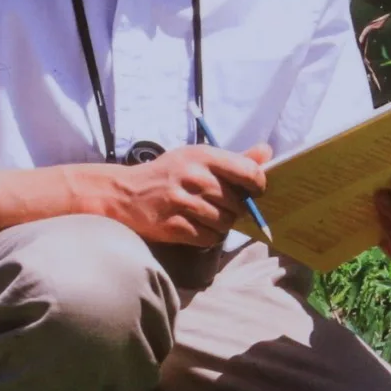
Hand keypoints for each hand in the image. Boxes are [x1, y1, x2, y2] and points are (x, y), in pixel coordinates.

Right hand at [111, 142, 271, 246]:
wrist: (124, 194)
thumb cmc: (167, 174)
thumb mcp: (196, 158)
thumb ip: (234, 158)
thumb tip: (267, 152)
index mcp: (202, 156)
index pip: (248, 172)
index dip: (258, 185)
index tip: (254, 191)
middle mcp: (194, 177)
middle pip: (237, 203)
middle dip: (235, 210)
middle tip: (221, 206)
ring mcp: (183, 202)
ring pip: (225, 223)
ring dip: (221, 225)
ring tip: (207, 217)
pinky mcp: (174, 226)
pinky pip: (208, 238)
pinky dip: (208, 237)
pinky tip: (197, 227)